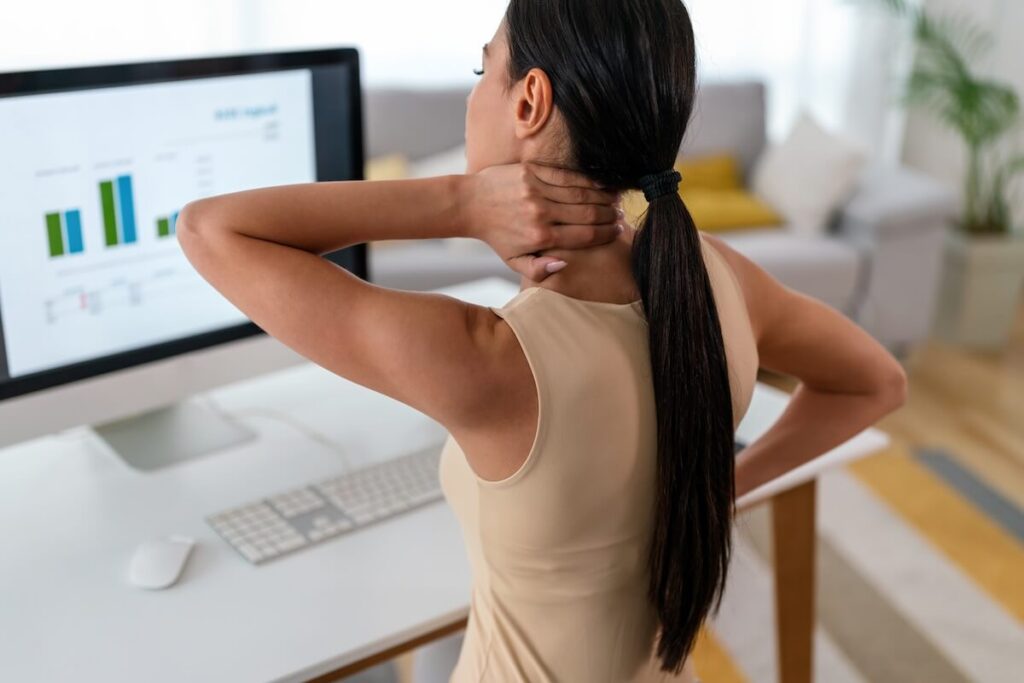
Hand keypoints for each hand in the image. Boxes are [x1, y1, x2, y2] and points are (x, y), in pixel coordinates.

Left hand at [460, 161, 624, 280]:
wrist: (471, 204)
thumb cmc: (496, 235)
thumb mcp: (514, 262)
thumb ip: (538, 270)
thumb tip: (564, 266)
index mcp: (540, 238)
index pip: (583, 236)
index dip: (604, 234)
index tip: (617, 232)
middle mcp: (541, 214)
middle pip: (587, 214)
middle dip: (608, 215)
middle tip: (620, 216)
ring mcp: (537, 190)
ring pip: (580, 193)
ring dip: (602, 197)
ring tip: (615, 201)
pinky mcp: (532, 172)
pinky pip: (566, 176)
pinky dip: (587, 181)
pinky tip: (599, 184)